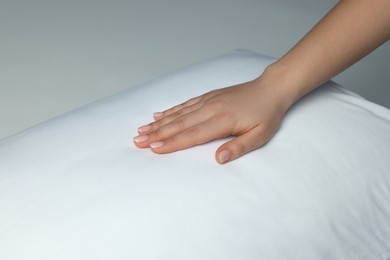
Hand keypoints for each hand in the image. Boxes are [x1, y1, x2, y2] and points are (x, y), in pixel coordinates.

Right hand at [133, 75, 292, 163]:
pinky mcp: (208, 96)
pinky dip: (170, 110)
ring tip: (141, 130)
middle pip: (179, 124)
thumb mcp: (260, 135)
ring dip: (158, 123)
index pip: (192, 135)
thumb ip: (238, 147)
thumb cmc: (267, 114)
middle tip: (137, 141)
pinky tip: (158, 115)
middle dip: (157, 134)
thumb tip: (218, 159)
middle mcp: (211, 109)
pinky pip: (185, 104)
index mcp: (223, 120)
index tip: (154, 148)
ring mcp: (207, 100)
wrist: (271, 88)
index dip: (172, 143)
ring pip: (178, 114)